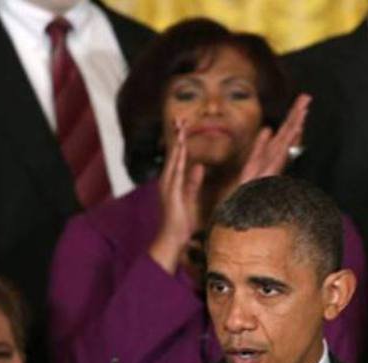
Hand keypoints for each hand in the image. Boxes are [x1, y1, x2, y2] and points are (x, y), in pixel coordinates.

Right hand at [152, 119, 204, 274]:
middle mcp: (168, 180)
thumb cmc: (182, 222)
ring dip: (177, 144)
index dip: (181, 140)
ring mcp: (168, 186)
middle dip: (176, 135)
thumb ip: (193, 182)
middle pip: (173, 153)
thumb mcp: (191, 198)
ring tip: (180, 129)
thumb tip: (199, 166)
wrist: (172, 239)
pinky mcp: (172, 193)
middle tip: (179, 118)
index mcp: (173, 181)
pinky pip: (176, 174)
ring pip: (173, 160)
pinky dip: (179, 161)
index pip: (178, 156)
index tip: (184, 126)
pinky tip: (182, 151)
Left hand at [235, 93, 310, 183]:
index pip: (285, 131)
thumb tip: (268, 129)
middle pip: (288, 133)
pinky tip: (295, 131)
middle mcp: (276, 159)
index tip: (301, 101)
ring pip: (287, 142)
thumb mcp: (253, 163)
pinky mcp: (270, 173)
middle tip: (306, 97)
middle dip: (297, 115)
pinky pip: (280, 155)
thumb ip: (261, 145)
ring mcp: (275, 166)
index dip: (292, 116)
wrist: (244, 210)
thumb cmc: (251, 188)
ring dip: (296, 125)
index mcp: (273, 154)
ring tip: (303, 110)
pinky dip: (289, 143)